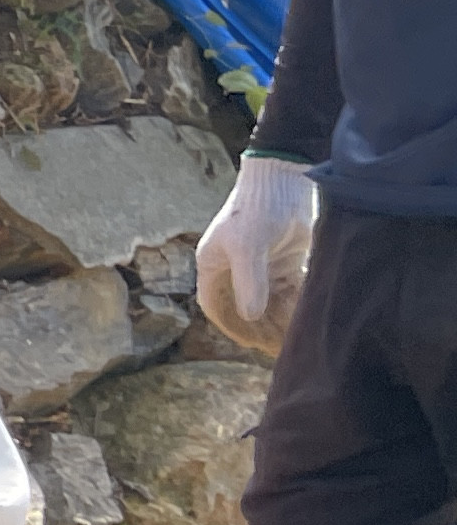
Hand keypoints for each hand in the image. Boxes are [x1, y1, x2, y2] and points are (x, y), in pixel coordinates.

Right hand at [196, 152, 315, 353]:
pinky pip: (289, 290)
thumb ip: (250, 281)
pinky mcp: (285, 260)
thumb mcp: (248, 246)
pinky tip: (309, 316)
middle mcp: (236, 268)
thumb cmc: (256, 208)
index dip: (229, 325)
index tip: (248, 342)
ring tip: (296, 336)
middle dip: (260, 327)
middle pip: (245, 306)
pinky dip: (296, 304)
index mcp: (215, 264)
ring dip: (280, 318)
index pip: (215, 304)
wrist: (285, 178)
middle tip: (277, 346)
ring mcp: (262, 264)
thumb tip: (250, 316)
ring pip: (269, 301)